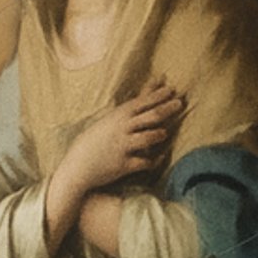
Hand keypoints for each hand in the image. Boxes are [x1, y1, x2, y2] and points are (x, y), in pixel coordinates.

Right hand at [44, 79, 182, 249]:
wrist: (77, 167)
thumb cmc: (92, 142)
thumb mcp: (107, 122)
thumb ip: (128, 110)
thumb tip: (142, 94)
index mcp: (117, 117)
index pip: (143, 102)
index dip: (159, 95)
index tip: (172, 89)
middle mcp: (122, 129)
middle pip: (152, 116)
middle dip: (168, 108)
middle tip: (180, 103)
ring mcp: (124, 147)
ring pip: (151, 137)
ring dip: (160, 134)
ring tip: (164, 133)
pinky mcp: (124, 165)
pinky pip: (145, 162)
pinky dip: (154, 159)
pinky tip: (159, 157)